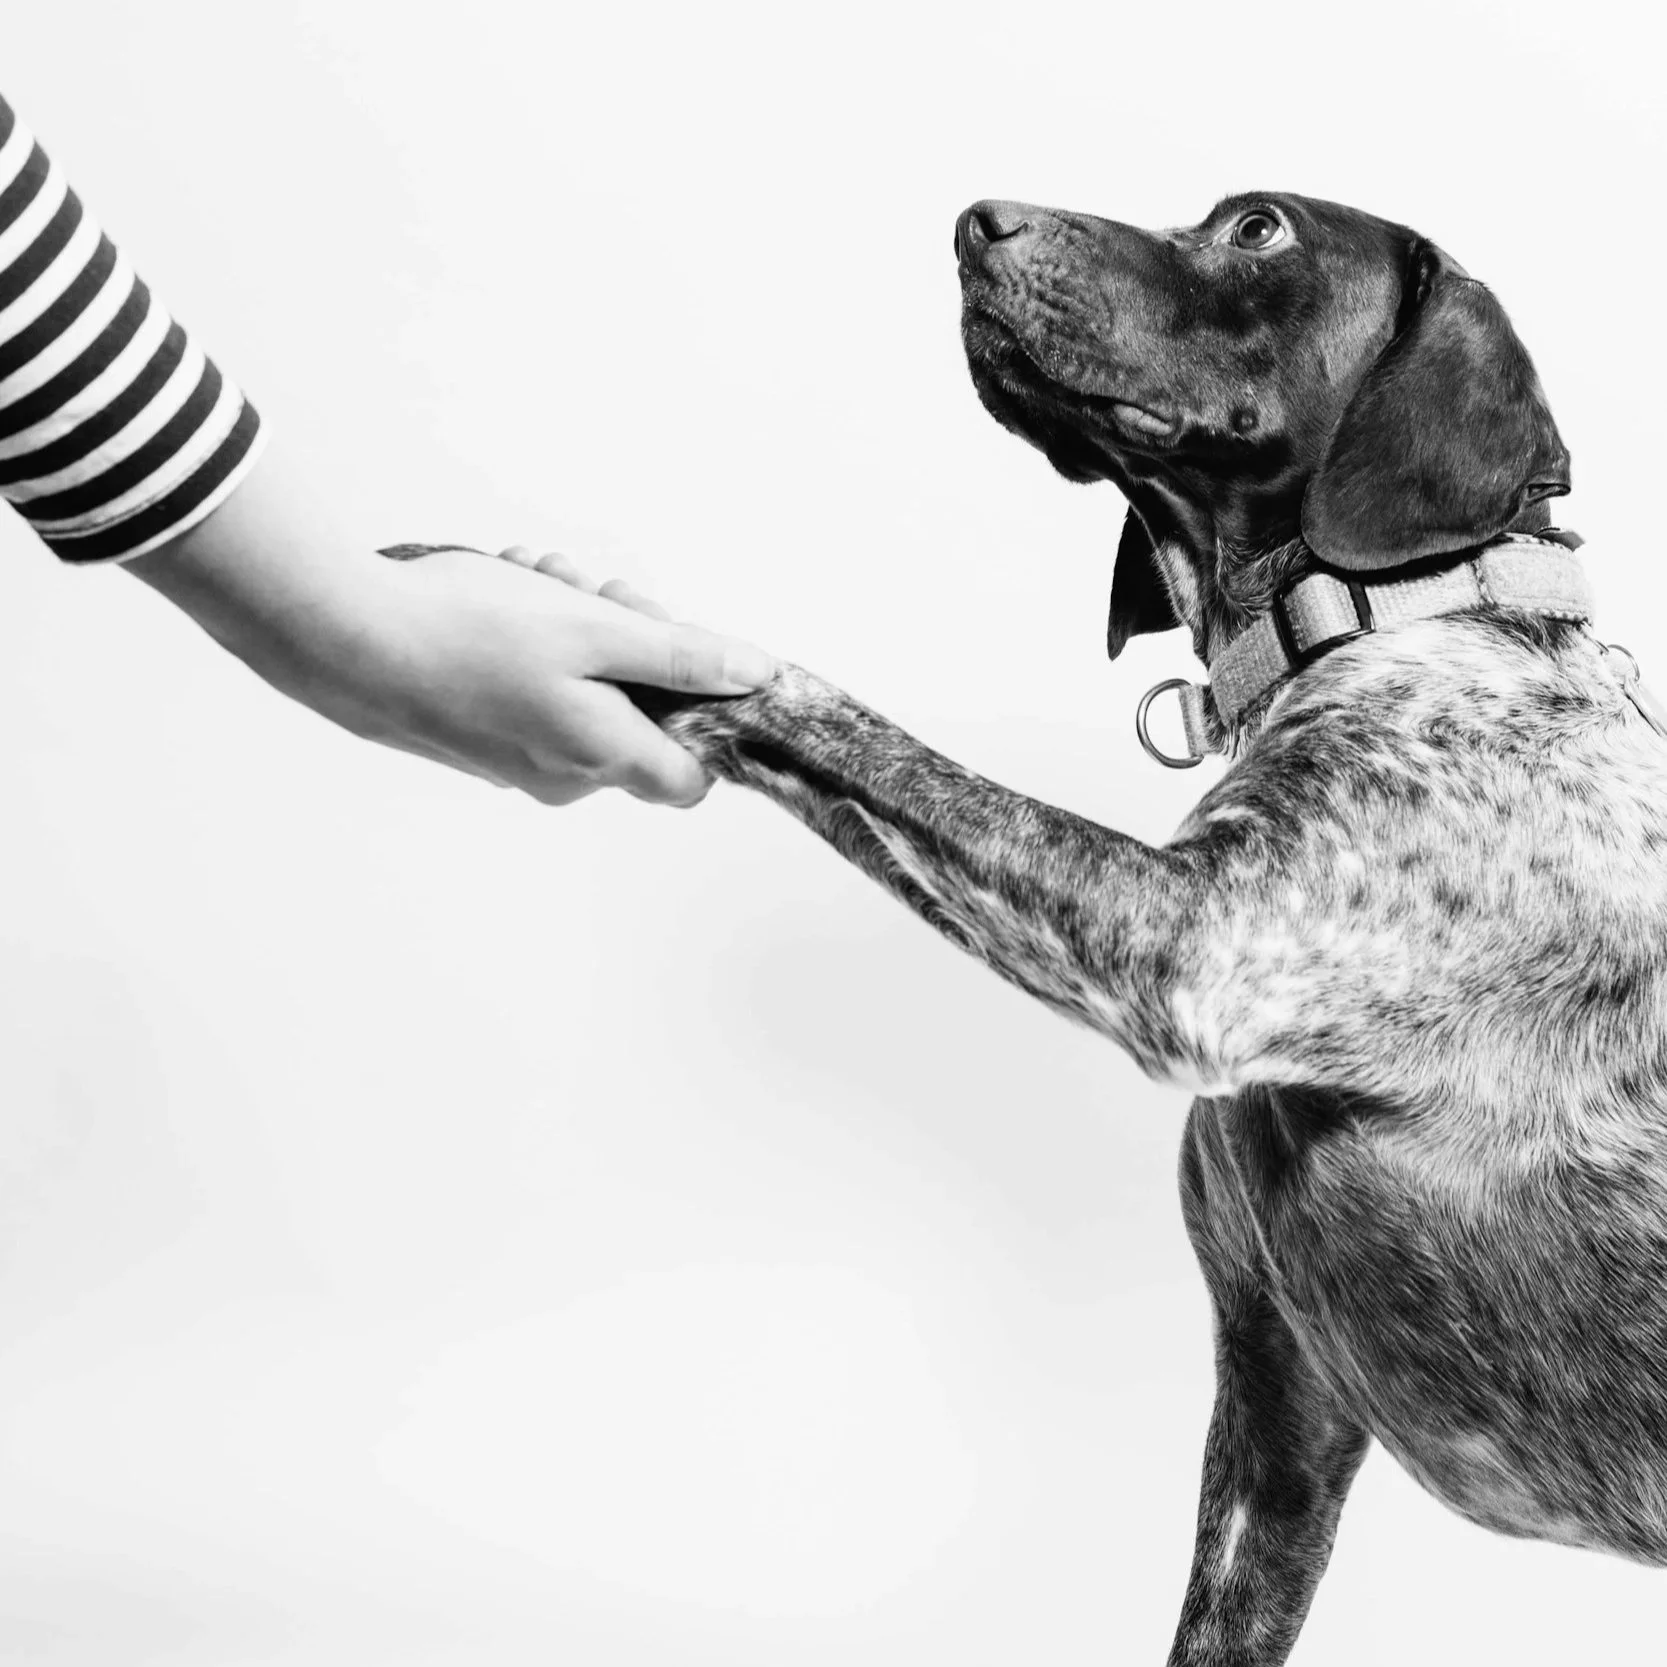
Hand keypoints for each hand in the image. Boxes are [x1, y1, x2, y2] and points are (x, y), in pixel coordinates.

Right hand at [373, 544, 774, 802]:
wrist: (335, 637)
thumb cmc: (463, 630)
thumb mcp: (594, 630)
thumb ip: (682, 658)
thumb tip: (756, 677)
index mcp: (602, 759)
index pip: (695, 776)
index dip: (704, 713)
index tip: (681, 653)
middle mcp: (563, 778)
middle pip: (639, 716)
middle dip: (629, 639)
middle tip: (592, 585)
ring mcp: (515, 763)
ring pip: (585, 692)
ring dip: (576, 626)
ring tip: (537, 574)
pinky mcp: (477, 739)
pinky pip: (535, 693)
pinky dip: (533, 642)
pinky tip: (505, 590)